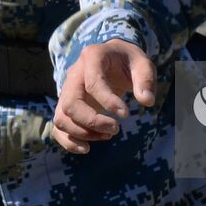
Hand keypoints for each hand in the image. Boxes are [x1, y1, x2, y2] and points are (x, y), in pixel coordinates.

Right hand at [51, 39, 155, 153]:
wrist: (113, 58)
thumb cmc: (128, 61)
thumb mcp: (142, 64)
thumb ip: (146, 80)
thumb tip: (147, 101)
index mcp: (92, 57)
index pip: (92, 83)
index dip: (108, 102)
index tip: (126, 115)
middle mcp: (74, 74)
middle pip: (70, 104)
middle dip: (92, 122)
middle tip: (116, 129)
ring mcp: (67, 91)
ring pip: (61, 117)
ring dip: (82, 133)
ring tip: (108, 135)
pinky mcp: (66, 106)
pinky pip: (58, 127)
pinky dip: (68, 141)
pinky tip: (87, 148)